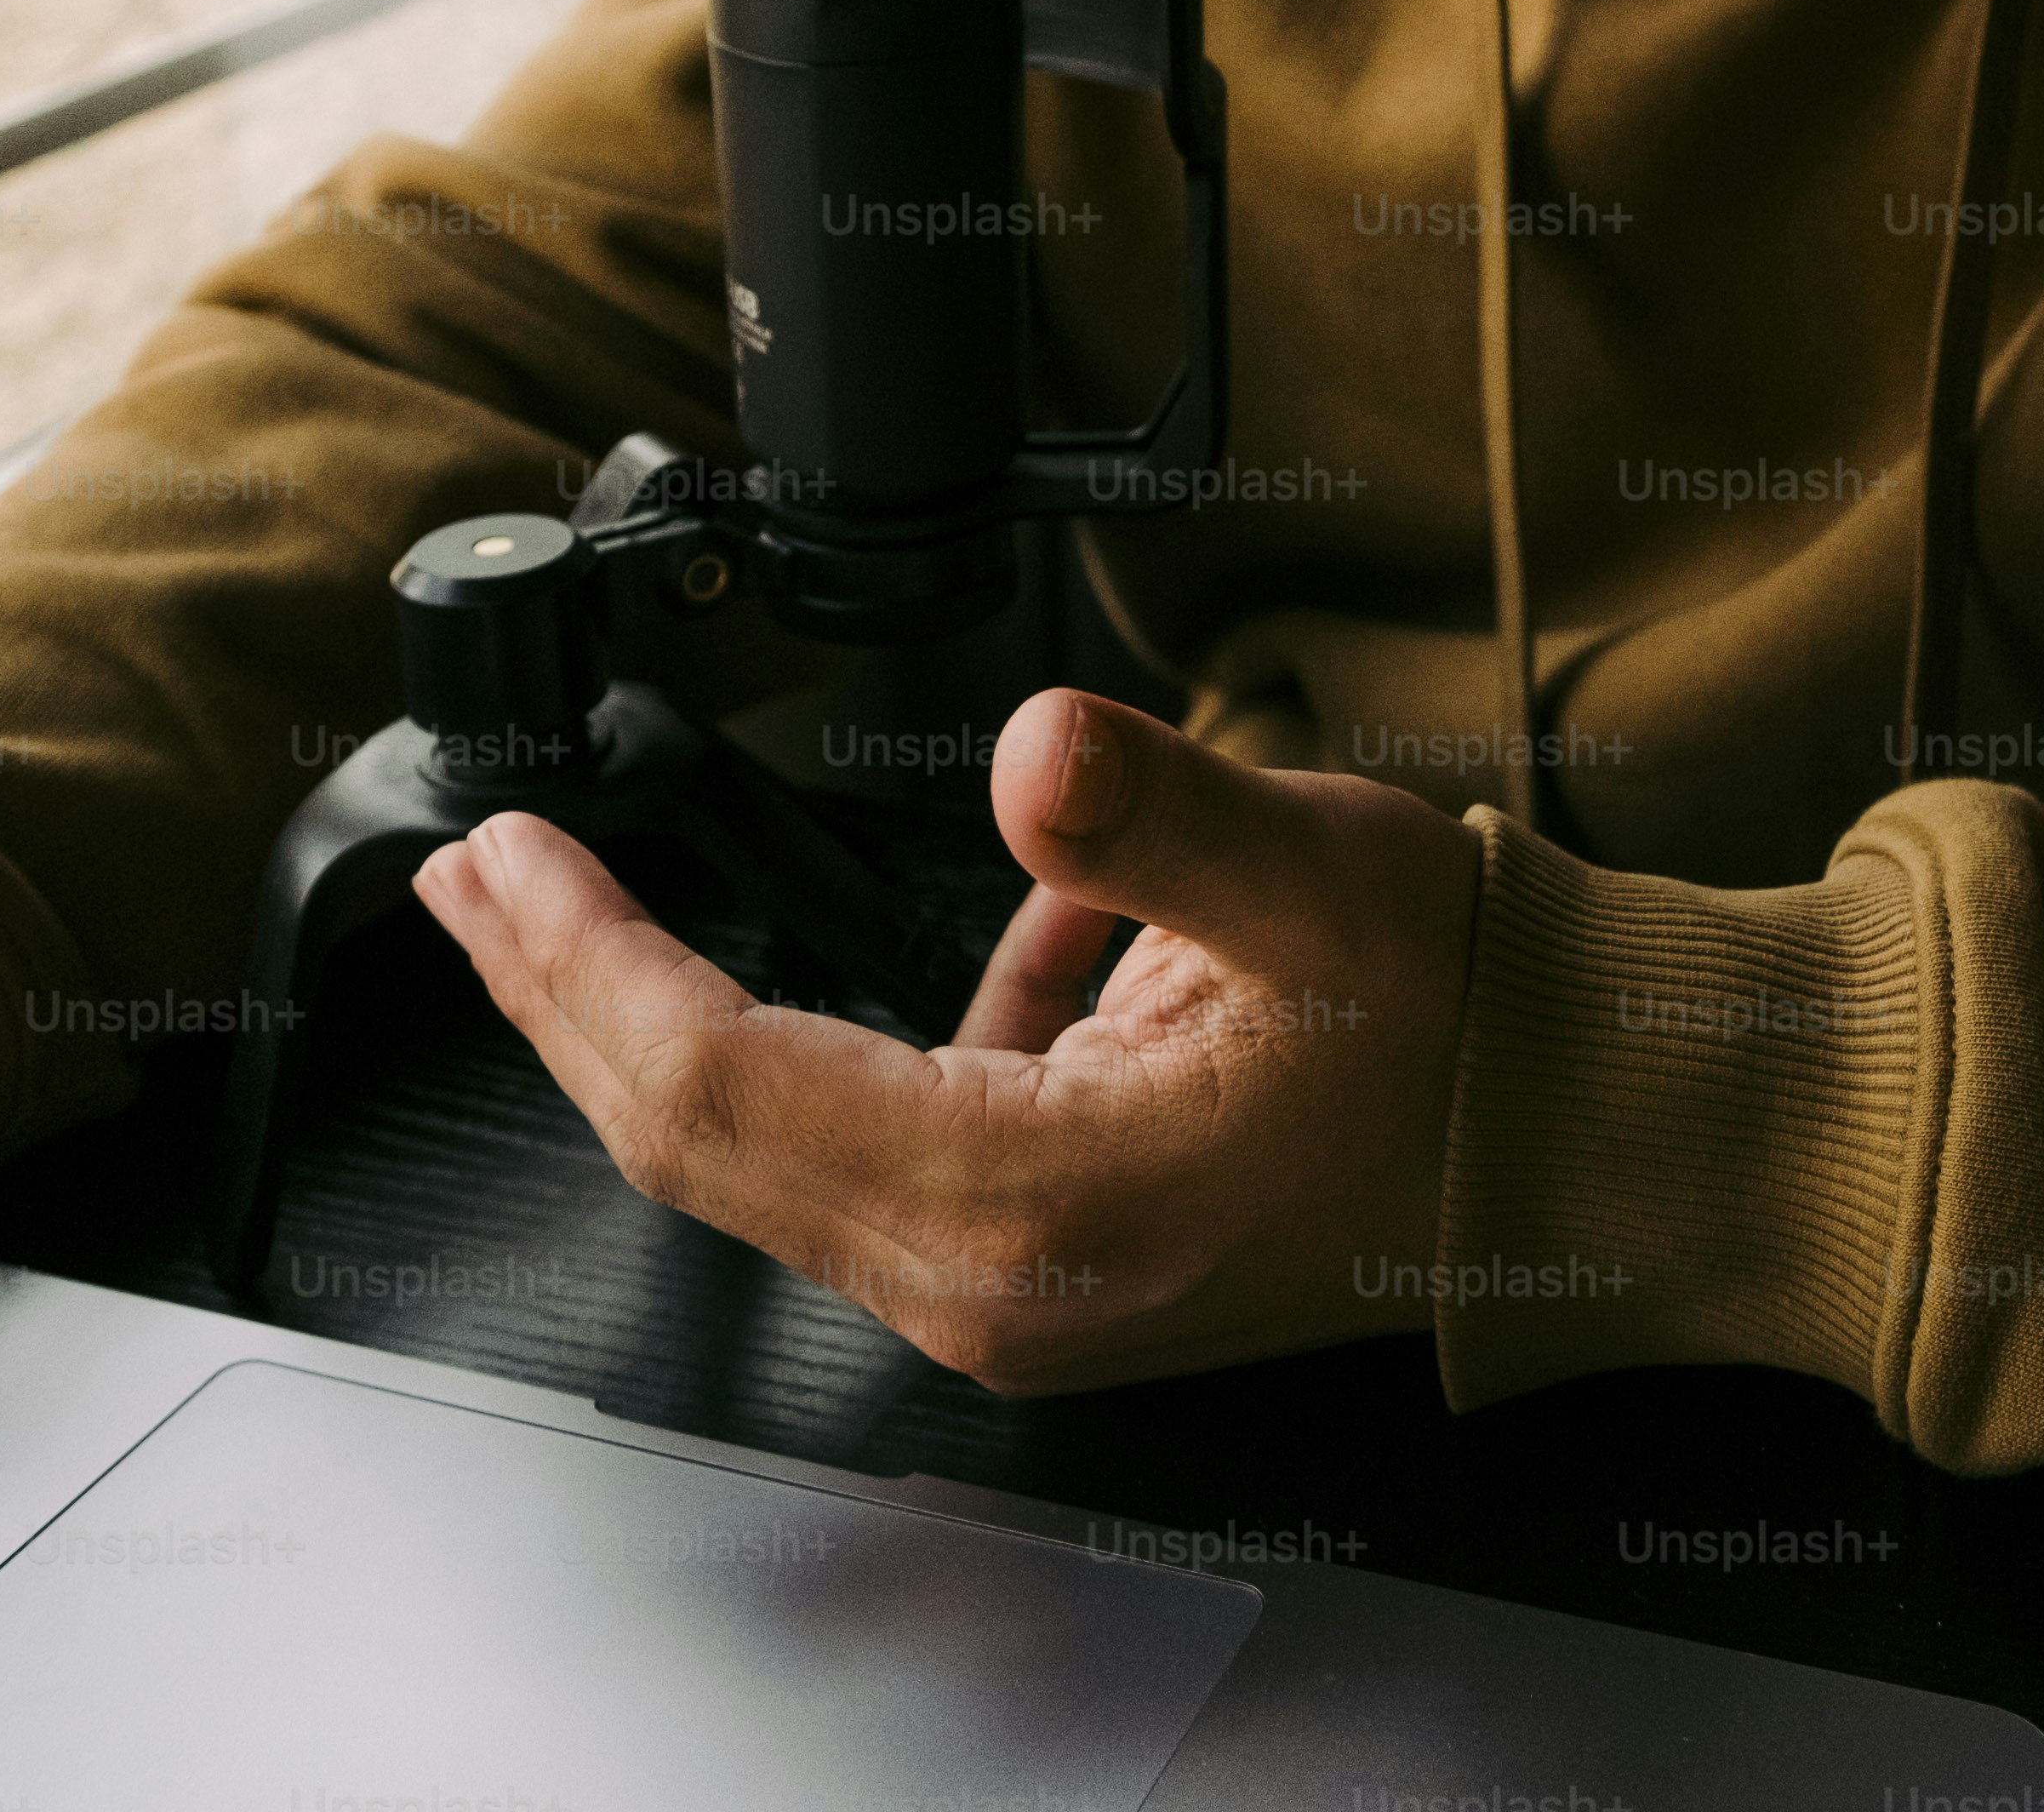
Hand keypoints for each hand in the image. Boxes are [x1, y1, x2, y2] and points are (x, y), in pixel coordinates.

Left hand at [417, 689, 1480, 1390]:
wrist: (1569, 1152)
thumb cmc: (1462, 1029)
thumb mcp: (1324, 881)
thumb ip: (1161, 819)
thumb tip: (1032, 749)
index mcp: (1027, 1209)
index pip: (718, 1081)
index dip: (587, 962)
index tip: (506, 855)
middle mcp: (985, 1287)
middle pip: (695, 1134)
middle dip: (561, 994)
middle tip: (474, 876)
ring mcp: (1002, 1295)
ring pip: (755, 1147)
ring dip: (655, 1015)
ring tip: (572, 901)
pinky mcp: (1033, 1266)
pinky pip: (864, 1140)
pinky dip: (831, 1031)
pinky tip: (947, 934)